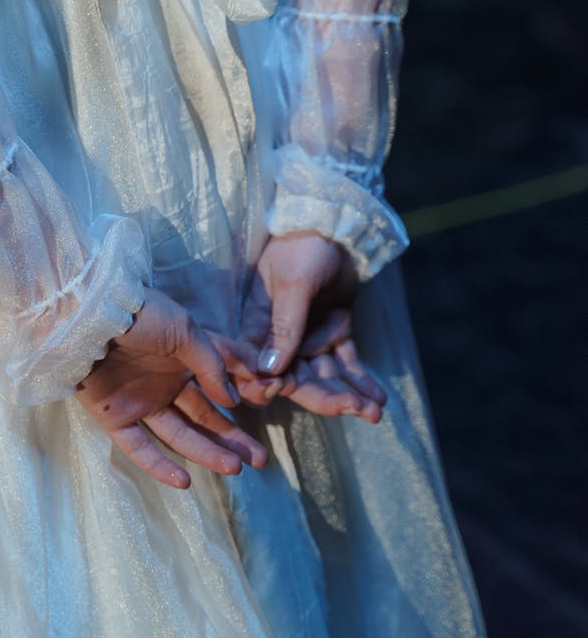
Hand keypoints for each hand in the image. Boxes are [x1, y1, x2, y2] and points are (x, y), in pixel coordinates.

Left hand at [75, 286, 268, 489]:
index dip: (245, 396)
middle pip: (204, 417)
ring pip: (179, 435)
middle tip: (261, 459)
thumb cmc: (139, 314)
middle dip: (233, 438)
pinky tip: (185, 482)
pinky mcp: (114, 418)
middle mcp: (164, 384)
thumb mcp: (186, 330)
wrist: (87, 314)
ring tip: (236, 468)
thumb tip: (233, 400)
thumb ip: (212, 365)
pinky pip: (139, 448)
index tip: (268, 405)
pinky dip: (160, 466)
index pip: (221, 383)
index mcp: (183, 359)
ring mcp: (140, 403)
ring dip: (207, 452)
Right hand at [238, 231, 386, 421]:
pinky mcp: (335, 333)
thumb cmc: (303, 247)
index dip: (273, 388)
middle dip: (326, 399)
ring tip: (375, 412)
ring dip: (348, 395)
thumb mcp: (293, 284)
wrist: (334, 225)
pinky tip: (379, 398)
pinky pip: (347, 364)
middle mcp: (281, 341)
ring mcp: (310, 339)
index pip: (260, 370)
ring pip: (326, 377)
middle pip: (299, 381)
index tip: (289, 394)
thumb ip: (284, 327)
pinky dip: (361, 381)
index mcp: (258, 329)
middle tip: (355, 410)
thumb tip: (269, 371)